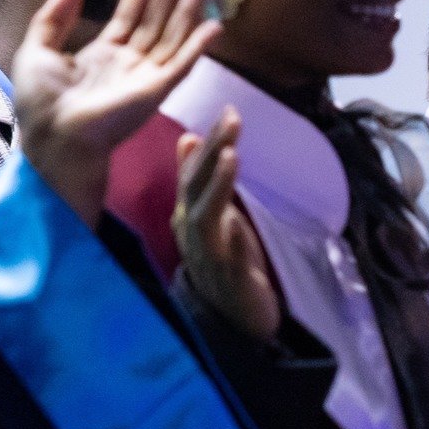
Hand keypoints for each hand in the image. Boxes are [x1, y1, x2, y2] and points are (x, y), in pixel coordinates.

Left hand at [15, 0, 222, 226]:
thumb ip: (55, 16)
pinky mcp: (158, 89)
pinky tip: (215, 25)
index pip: (130, 13)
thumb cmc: (42, 100)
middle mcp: (131, 61)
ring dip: (189, 8)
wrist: (53, 135)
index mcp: (104, 53)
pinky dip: (199, 45)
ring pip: (173, 34)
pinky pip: (183, 63)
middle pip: (157, 18)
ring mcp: (147, 75)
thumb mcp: (38, 48)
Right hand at [174, 109, 279, 341]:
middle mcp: (191, 230)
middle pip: (197, 184)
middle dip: (213, 150)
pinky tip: (238, 218)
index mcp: (190, 214)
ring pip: (205, 213)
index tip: (227, 109)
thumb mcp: (217, 216)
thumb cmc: (229, 263)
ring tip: (230, 154)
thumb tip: (190, 139)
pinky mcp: (225, 275)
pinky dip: (229, 229)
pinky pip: (224, 250)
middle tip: (230, 118)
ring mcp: (206, 253)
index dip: (209, 141)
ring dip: (217, 182)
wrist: (237, 319)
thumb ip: (202, 181)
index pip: (195, 172)